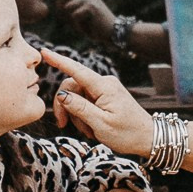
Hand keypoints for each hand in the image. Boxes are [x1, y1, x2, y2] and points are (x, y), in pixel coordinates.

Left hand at [40, 0, 128, 52]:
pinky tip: (88, 28)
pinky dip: (78, 26)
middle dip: (60, 10)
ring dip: (72, 21)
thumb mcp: (84, 17)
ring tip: (84, 26)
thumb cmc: (98, 28)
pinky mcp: (91, 6)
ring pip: (67, 8)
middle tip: (70, 22)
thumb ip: (73, 10)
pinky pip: (74, 16)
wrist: (115, 32)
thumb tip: (60, 6)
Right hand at [41, 55, 156, 157]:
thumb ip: (80, 108)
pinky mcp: (106, 97)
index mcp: (104, 87)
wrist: (148, 139)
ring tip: (88, 132)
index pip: (77, 70)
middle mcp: (105, 83)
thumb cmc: (128, 133)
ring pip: (77, 97)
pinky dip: (84, 116)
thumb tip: (62, 95)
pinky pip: (86, 102)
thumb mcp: (101, 124)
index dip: (59, 61)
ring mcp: (105, 90)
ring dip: (77, 115)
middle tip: (62, 124)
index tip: (44, 52)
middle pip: (72, 87)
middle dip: (65, 106)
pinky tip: (91, 128)